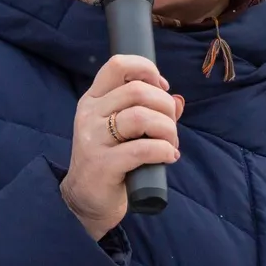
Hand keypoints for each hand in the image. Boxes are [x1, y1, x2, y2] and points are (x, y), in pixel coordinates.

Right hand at [61, 54, 183, 239]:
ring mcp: (93, 139)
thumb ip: (150, 112)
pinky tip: (169, 157)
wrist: (86, 200)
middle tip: (171, 127)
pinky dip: (164, 150)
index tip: (162, 88)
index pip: (118, 65)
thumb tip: (178, 100)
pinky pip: (142, 149)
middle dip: (165, 106)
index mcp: (93, 99)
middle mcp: (90, 114)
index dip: (147, 70)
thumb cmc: (111, 160)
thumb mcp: (125, 131)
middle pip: (137, 90)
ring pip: (140, 117)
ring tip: (170, 144)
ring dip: (167, 129)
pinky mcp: (102, 165)